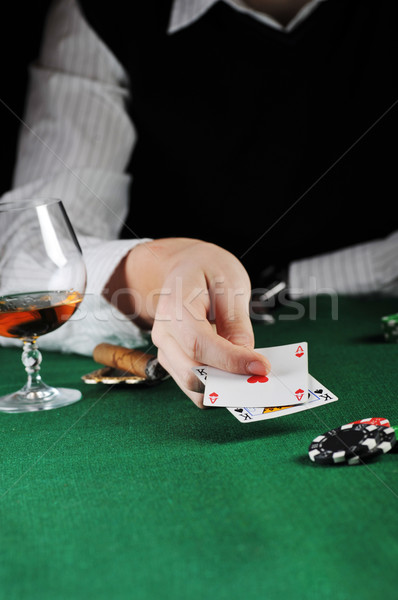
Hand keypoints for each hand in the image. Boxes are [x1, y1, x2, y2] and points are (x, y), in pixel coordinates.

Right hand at [106, 238, 270, 406]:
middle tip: (262, 376)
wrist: (183, 268)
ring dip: (224, 387)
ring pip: (193, 384)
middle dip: (229, 380)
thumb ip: (236, 322)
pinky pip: (195, 383)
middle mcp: (163, 334)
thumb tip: (246, 357)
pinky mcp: (173, 361)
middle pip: (192, 372)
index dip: (231, 360)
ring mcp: (165, 350)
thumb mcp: (230, 284)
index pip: (199, 343)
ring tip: (252, 375)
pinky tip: (237, 375)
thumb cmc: (206, 270)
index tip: (261, 366)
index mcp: (175, 307)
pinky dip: (217, 386)